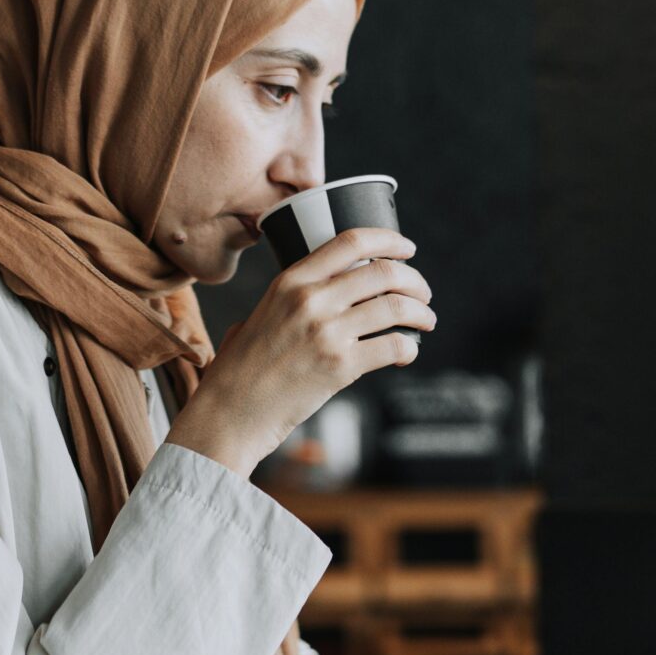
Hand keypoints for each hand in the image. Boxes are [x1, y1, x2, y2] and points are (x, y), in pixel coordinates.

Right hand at [165, 227, 433, 481]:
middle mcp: (311, 300)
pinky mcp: (340, 367)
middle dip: (414, 280)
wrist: (229, 414)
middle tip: (423, 293)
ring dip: (421, 313)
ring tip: (426, 321)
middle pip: (384, 272)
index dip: (388, 240)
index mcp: (290, 280)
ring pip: (395, 307)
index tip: (407, 248)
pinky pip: (393, 346)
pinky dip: (409, 348)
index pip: (350, 241)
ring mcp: (327, 333)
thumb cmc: (240, 369)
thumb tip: (324, 288)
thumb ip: (291, 297)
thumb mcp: (260, 314)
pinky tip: (408, 352)